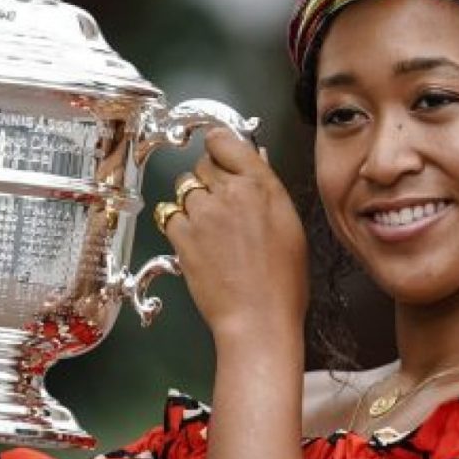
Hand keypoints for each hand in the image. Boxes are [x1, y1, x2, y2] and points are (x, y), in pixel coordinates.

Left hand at [163, 129, 307, 340]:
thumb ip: (268, 188)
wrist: (259, 317)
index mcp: (261, 185)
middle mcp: (230, 192)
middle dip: (209, 180)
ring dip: (192, 202)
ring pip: (184, 189)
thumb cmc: (283, 280)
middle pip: (203, 164)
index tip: (219, 154)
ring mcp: (203, 213)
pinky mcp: (181, 236)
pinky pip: (169, 214)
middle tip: (222, 205)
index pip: (226, 141)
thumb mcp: (289, 225)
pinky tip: (196, 242)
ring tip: (210, 229)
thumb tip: (256, 159)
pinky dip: (178, 223)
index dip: (219, 147)